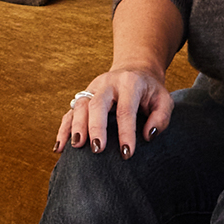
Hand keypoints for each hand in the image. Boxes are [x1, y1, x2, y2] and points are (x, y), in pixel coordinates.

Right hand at [56, 67, 173, 156]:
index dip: (126, 132)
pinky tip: (60, 148)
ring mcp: (92, 88)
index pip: (126, 109)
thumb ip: (160, 118)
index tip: (127, 153)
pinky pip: (69, 112)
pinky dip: (64, 130)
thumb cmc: (150, 91)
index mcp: (130, 83)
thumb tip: (147, 136)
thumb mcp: (164, 100)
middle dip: (96, 127)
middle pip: (97, 103)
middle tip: (97, 149)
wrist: (134, 70)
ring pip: (80, 105)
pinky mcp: (83, 96)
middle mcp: (108, 84)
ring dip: (76, 126)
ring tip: (76, 147)